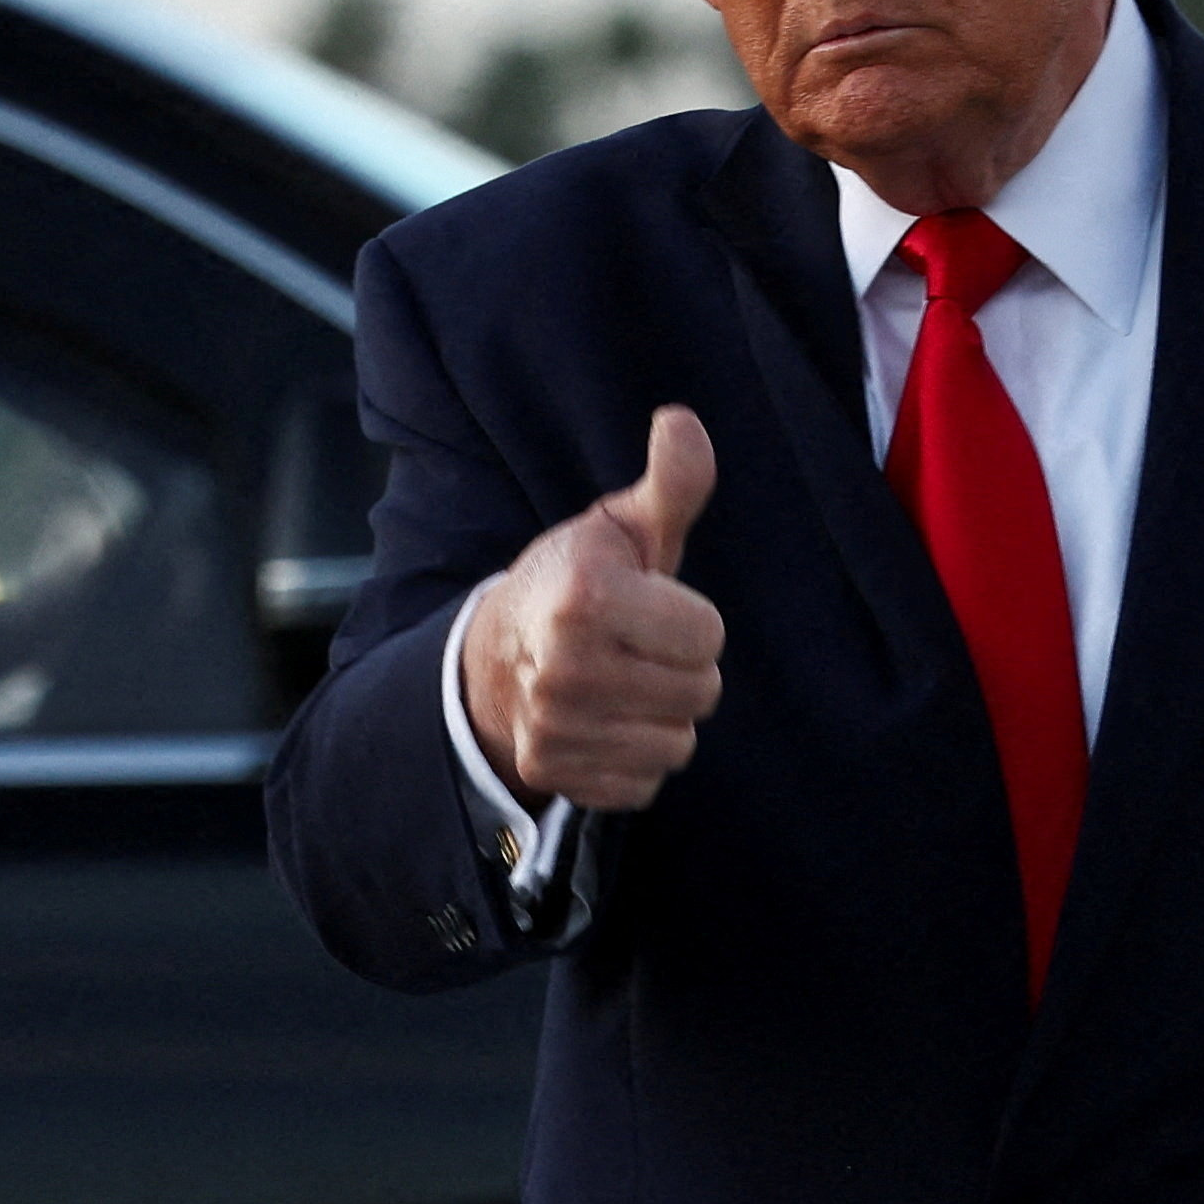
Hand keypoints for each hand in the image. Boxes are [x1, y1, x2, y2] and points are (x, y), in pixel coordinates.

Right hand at [464, 405, 722, 810]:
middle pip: (701, 693)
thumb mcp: (621, 526)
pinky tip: (605, 722)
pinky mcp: (554, 774)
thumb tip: (682, 421)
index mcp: (586, 600)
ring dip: (663, 715)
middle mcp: (564, 669)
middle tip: (637, 647)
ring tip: (622, 682)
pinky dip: (635, 757)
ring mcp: (554, 728)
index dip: (691, 620)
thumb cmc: (574, 580)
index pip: (708, 636)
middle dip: (682, 668)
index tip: (652, 606)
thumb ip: (671, 482)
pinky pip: (646, 782)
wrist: (495, 653)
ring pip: (678, 742)